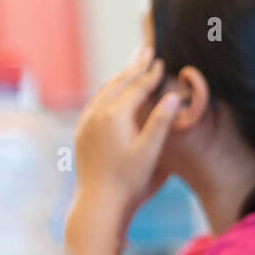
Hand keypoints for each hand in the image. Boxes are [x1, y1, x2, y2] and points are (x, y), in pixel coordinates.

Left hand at [72, 44, 181, 223]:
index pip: (136, 87)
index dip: (150, 74)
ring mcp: (85, 123)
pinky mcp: (81, 133)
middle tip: (146, 50)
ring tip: (132, 67)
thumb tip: (173, 96)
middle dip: (134, 67)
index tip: (162, 61)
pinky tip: (113, 93)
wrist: (99, 204)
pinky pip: (95, 103)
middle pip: (118, 83)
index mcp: (114, 116)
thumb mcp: (151, 152)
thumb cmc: (129, 182)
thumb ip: (161, 122)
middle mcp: (96, 115)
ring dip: (120, 77)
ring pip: (104, 91)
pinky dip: (108, 91)